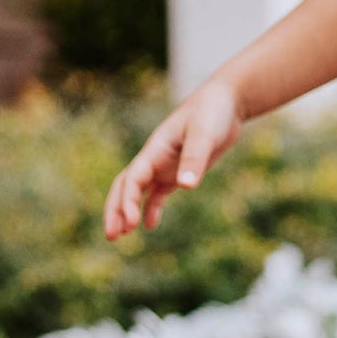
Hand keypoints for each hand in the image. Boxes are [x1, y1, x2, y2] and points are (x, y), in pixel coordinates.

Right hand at [103, 79, 243, 238]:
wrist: (225, 102)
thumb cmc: (212, 112)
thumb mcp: (204, 134)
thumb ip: (194, 158)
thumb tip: (185, 186)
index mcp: (155, 150)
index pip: (132, 179)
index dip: (127, 201)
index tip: (130, 222)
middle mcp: (155, 159)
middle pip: (125, 187)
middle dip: (116, 210)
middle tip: (111, 235)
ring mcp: (165, 165)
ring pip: (138, 191)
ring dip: (128, 211)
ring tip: (121, 235)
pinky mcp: (179, 170)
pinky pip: (159, 192)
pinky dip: (152, 208)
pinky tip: (151, 225)